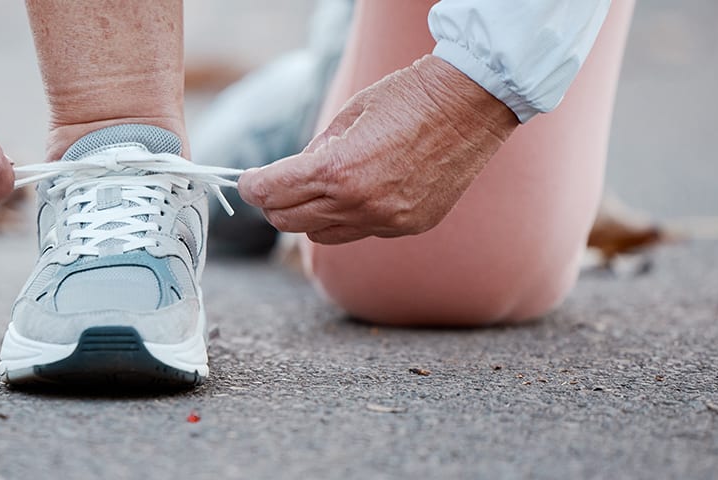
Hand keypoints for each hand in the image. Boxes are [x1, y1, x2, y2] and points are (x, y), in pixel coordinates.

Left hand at [237, 55, 519, 243]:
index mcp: (338, 170)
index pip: (272, 193)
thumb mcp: (347, 116)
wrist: (470, 104)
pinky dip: (350, 218)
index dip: (252, 187)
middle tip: (272, 187)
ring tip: (317, 190)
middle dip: (274, 204)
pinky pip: (361, 232)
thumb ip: (314, 152)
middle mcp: (359, 203)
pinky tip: (362, 191)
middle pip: (289, 222)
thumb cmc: (407, 97)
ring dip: (309, 216)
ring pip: (322, 236)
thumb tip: (288, 176)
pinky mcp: (409, 227)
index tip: (247, 182)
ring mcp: (386, 220)